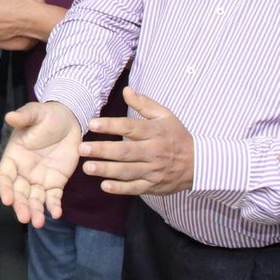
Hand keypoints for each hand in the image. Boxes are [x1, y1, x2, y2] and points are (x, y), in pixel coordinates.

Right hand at [0, 100, 82, 227]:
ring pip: (34, 199)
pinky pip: (53, 197)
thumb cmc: (47, 116)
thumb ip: (24, 117)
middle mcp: (23, 172)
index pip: (5, 176)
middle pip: (18, 193)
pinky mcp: (56, 182)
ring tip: (38, 223)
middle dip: (21, 205)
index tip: (7, 199)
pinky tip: (56, 214)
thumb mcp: (36, 113)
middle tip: (25, 217)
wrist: (69, 120)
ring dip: (35, 211)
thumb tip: (10, 117)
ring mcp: (39, 179)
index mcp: (13, 157)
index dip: (5, 188)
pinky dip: (53, 206)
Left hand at [79, 88, 193, 196]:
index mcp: (155, 132)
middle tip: (82, 148)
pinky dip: (120, 188)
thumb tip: (126, 90)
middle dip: (102, 150)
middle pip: (125, 151)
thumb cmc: (176, 136)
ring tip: (87, 167)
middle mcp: (153, 152)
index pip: (130, 127)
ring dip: (106, 170)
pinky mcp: (153, 186)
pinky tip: (104, 185)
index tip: (92, 124)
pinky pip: (135, 188)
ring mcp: (153, 170)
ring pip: (127, 171)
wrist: (197, 164)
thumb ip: (144, 104)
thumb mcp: (165, 116)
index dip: (111, 125)